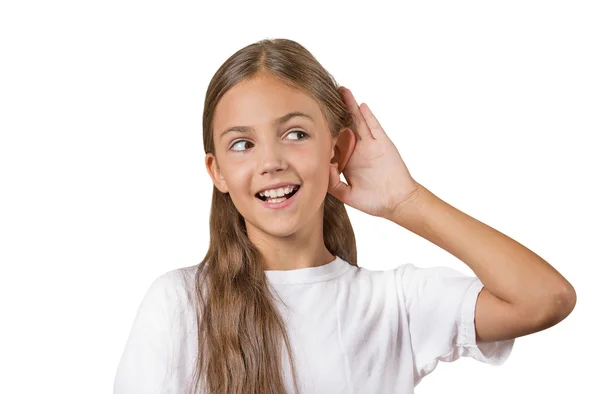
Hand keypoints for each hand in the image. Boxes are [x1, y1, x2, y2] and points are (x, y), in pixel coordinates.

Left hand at [328, 86, 421, 219]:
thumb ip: (332, 184)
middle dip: (335, 113)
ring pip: (358, 121)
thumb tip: (322, 168)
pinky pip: (374, 127)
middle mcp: (358, 150)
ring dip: (350, 106)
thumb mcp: (347, 194)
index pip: (333, 142)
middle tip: (323, 97)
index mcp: (348, 161)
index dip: (324, 132)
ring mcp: (370, 145)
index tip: (311, 121)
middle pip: (344, 126)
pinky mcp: (383, 144)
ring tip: (341, 91)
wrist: (397, 203)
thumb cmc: (374, 201)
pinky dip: (367, 116)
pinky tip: (360, 105)